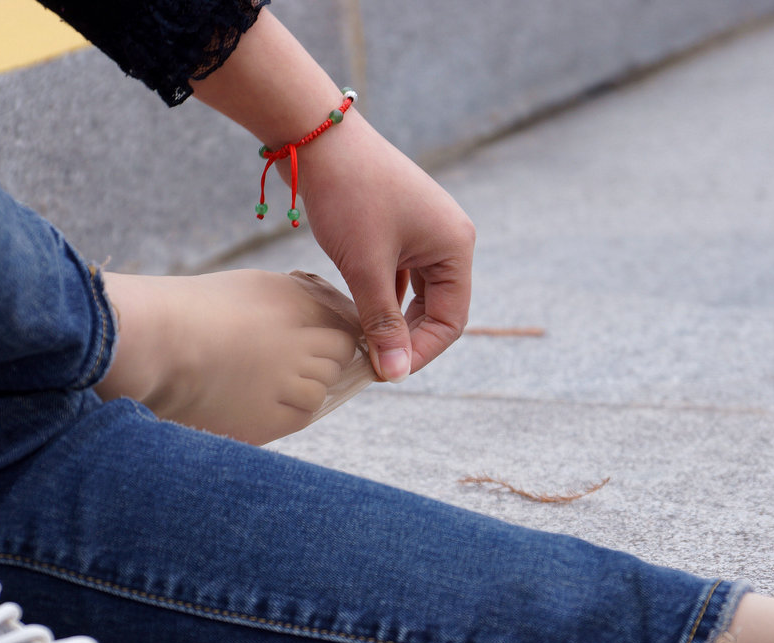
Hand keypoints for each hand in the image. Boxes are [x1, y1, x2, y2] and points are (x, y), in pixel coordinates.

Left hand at [294, 112, 474, 380]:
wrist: (319, 138)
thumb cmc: (349, 197)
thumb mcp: (366, 267)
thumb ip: (382, 323)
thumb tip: (394, 374)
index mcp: (454, 247)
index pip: (452, 320)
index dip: (420, 352)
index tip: (385, 371)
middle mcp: (446, 240)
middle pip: (437, 309)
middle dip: (407, 339)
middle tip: (371, 362)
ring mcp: (422, 233)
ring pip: (415, 295)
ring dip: (392, 320)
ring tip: (361, 342)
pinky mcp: (396, 228)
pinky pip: (398, 276)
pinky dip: (381, 298)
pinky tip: (357, 314)